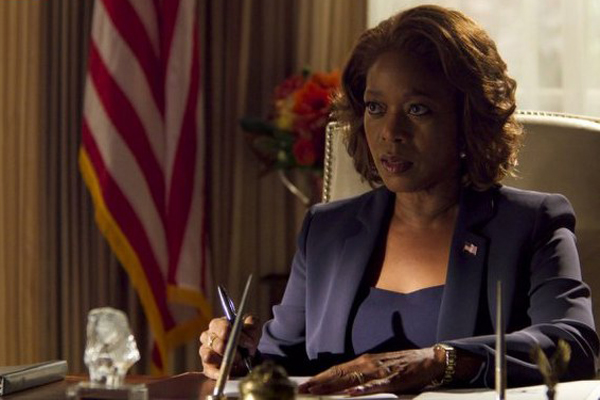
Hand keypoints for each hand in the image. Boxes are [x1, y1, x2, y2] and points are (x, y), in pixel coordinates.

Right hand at [199, 315, 260, 378]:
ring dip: (227, 361)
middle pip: (218, 344)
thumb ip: (253, 327)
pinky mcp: (206, 366)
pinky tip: (229, 374)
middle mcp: (207, 336)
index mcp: (217, 324)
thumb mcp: (253, 327)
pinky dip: (219, 373)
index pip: (224, 328)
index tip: (249, 343)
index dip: (238, 337)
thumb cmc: (247, 335)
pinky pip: (209, 370)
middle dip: (233, 352)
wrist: (245, 351)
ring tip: (238, 362)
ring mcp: (205, 351)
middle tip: (243, 356)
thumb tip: (249, 340)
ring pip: (210, 356)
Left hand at [298, 348, 443, 395]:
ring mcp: (380, 371)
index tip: (305, 384)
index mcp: (364, 361)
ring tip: (317, 391)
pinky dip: (363, 389)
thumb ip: (363, 372)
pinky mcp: (393, 379)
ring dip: (333, 386)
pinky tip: (352, 393)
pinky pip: (376, 386)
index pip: (337, 369)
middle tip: (302, 389)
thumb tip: (347, 382)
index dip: (320, 377)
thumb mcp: (379, 367)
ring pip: (352, 379)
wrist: (429, 359)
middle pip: (339, 374)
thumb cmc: (403, 365)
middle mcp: (368, 364)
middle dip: (319, 382)